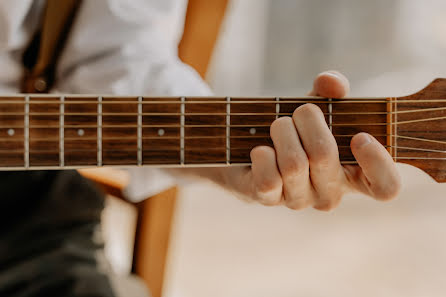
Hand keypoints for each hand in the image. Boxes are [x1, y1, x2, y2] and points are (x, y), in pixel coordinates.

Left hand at [207, 71, 400, 210]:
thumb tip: (332, 84)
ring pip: (294, 164)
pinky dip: (262, 154)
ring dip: (282, 131)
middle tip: (300, 111)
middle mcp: (330, 193)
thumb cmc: (295, 129)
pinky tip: (262, 149)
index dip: (378, 162)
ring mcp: (299, 200)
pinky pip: (269, 178)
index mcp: (354, 174)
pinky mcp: (268, 199)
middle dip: (307, 119)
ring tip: (278, 126)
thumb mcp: (317, 107)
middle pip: (323, 155)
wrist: (252, 144)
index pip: (386, 187)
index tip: (359, 136)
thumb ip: (331, 92)